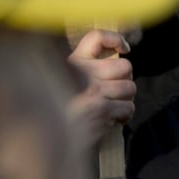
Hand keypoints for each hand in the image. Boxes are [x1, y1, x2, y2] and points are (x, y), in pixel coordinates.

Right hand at [67, 29, 135, 147]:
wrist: (48, 141)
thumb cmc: (61, 113)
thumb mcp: (66, 84)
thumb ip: (85, 72)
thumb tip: (122, 67)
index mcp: (72, 62)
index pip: (97, 37)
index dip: (116, 38)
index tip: (125, 49)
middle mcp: (82, 73)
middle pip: (124, 66)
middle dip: (125, 80)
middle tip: (115, 92)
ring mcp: (92, 90)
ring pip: (130, 87)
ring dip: (126, 99)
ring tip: (113, 107)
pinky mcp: (100, 108)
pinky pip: (128, 107)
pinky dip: (124, 116)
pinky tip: (113, 120)